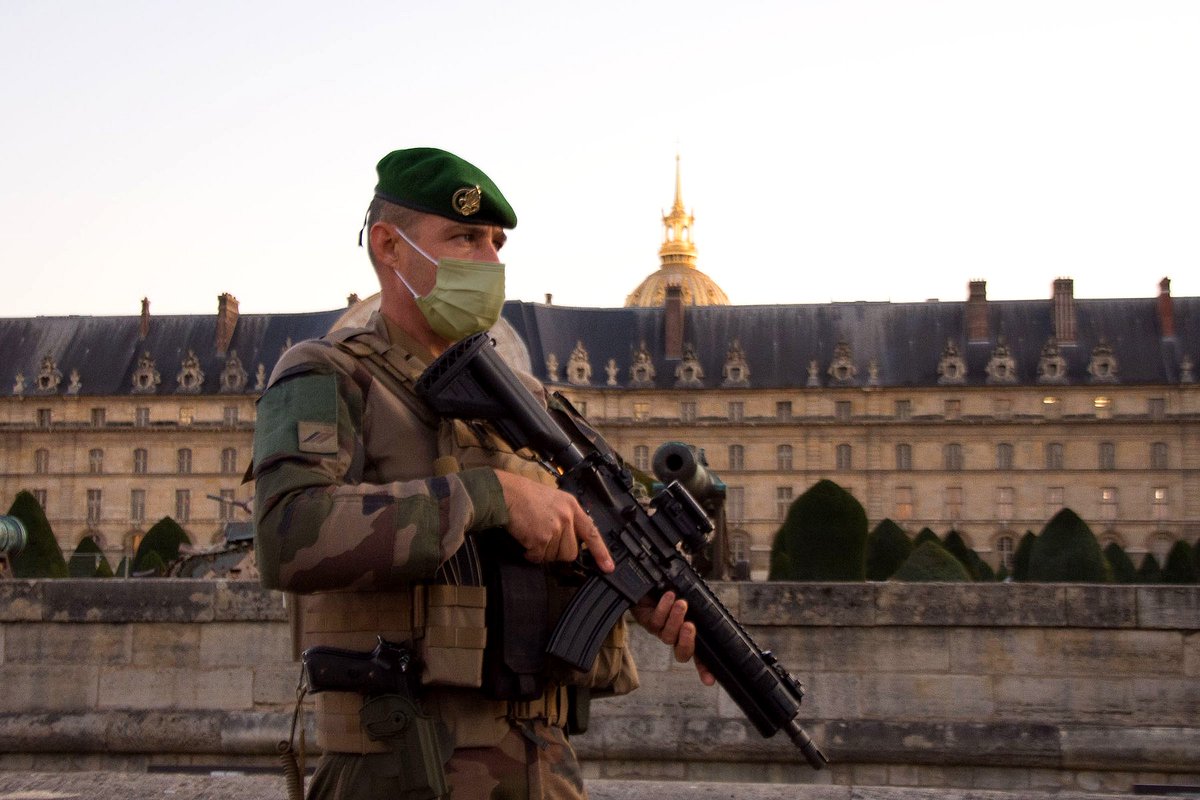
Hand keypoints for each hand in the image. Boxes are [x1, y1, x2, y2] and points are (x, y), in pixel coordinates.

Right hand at [494, 470, 613, 572]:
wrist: (506, 493)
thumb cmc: (524, 495)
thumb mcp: (554, 499)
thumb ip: (566, 517)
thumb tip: (570, 540)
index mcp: (572, 506)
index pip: (591, 532)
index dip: (601, 552)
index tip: (608, 566)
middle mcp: (566, 517)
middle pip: (571, 552)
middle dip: (557, 553)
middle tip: (544, 542)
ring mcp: (555, 528)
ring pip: (554, 556)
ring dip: (542, 552)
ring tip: (532, 536)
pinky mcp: (541, 538)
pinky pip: (539, 557)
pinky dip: (530, 554)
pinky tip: (525, 541)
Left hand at [631, 591, 715, 685]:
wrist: (649, 580)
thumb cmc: (674, 588)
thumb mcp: (692, 597)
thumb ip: (701, 606)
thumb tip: (712, 609)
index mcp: (690, 634)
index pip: (701, 656)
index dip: (705, 670)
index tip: (709, 681)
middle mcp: (676, 637)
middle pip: (683, 653)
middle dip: (687, 642)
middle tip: (690, 626)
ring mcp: (661, 631)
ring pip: (668, 636)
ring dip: (675, 619)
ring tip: (681, 604)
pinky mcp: (648, 622)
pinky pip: (655, 621)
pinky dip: (663, 608)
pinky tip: (668, 596)